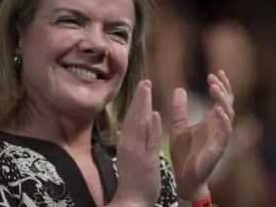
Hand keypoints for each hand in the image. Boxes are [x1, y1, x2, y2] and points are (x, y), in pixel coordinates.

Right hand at [110, 80, 162, 205]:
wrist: (132, 201)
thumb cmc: (131, 179)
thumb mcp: (127, 158)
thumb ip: (125, 143)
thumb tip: (120, 130)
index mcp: (125, 143)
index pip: (131, 118)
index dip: (136, 102)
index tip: (142, 87)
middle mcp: (128, 144)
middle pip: (134, 117)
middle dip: (140, 98)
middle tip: (145, 81)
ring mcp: (137, 152)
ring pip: (140, 125)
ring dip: (144, 106)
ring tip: (147, 88)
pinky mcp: (147, 161)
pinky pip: (150, 142)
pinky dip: (152, 128)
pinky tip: (155, 114)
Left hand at [170, 71, 234, 199]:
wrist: (183, 177)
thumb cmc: (184, 154)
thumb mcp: (179, 127)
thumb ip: (180, 110)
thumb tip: (179, 89)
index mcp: (211, 121)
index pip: (221, 99)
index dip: (221, 86)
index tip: (215, 72)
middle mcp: (219, 127)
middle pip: (228, 103)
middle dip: (222, 89)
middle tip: (212, 77)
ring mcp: (221, 137)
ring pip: (229, 114)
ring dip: (222, 100)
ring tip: (213, 87)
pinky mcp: (219, 148)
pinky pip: (226, 131)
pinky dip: (223, 119)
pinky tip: (217, 109)